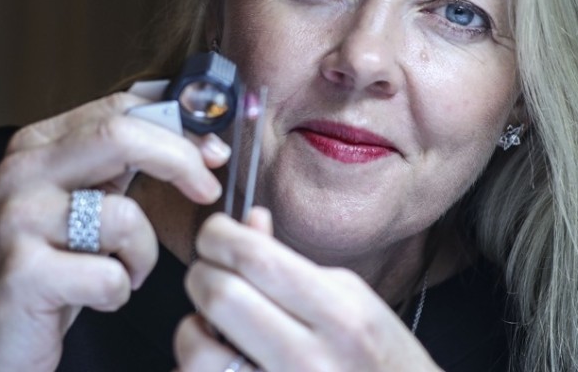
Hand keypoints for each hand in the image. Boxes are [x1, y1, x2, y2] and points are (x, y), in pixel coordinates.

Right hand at [0, 92, 229, 370]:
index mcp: (40, 143)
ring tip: (123, 269)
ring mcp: (20, 219)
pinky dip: (120, 289)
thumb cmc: (47, 264)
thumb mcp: (82, 199)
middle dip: (180, 160)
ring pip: (124, 215)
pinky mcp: (25, 272)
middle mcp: (24, 170)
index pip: (120, 108)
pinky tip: (99, 295)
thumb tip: (197, 129)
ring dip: (143, 252)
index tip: (213, 149)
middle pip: (120, 136)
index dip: (178, 122)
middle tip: (207, 190)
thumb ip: (123, 160)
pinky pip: (110, 274)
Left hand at [175, 210, 442, 371]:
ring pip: (197, 351)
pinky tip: (224, 361)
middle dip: (202, 274)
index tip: (215, 235)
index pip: (256, 258)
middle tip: (210, 274)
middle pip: (220, 295)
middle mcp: (310, 361)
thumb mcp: (353, 301)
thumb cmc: (382, 361)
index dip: (219, 237)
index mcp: (341, 316)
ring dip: (194, 329)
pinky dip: (200, 367)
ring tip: (215, 327)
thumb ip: (293, 264)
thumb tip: (248, 221)